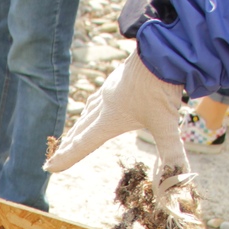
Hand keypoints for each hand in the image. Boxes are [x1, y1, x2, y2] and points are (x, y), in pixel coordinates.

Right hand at [44, 51, 187, 178]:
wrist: (162, 48)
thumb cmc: (162, 85)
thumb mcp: (167, 122)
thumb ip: (172, 153)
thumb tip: (178, 181)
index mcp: (109, 119)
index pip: (83, 145)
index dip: (66, 158)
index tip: (49, 167)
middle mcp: (104, 105)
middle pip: (80, 130)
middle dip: (67, 146)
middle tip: (55, 157)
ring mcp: (109, 90)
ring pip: (86, 114)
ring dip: (77, 128)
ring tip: (70, 137)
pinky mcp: (116, 78)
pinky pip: (96, 99)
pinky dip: (90, 110)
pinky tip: (93, 107)